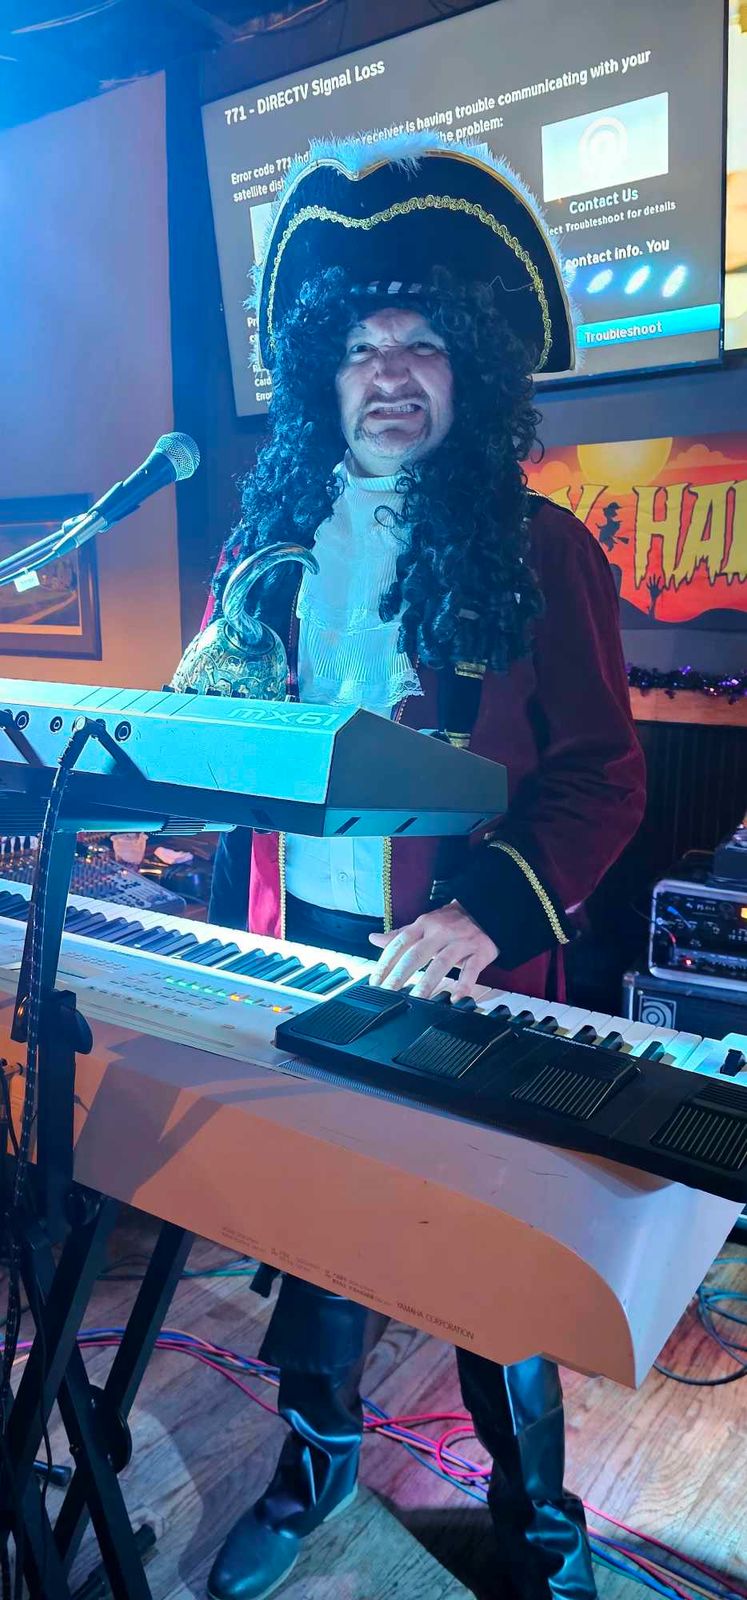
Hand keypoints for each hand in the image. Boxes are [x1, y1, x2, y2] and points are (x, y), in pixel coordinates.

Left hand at [368, 900, 497, 1000]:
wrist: (487, 909)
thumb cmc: (451, 921)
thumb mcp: (424, 924)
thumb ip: (400, 935)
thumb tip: (373, 939)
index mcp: (424, 924)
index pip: (400, 943)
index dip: (386, 962)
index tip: (375, 981)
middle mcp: (440, 932)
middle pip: (417, 954)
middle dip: (400, 975)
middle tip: (388, 994)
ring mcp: (460, 942)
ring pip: (442, 963)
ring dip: (428, 983)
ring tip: (417, 1001)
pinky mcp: (480, 951)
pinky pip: (471, 970)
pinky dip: (464, 984)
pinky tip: (456, 998)